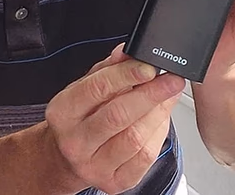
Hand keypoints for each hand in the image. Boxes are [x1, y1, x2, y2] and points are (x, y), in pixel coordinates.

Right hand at [44, 46, 184, 193]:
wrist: (66, 157)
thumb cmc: (79, 118)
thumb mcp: (85, 87)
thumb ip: (108, 69)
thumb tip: (128, 51)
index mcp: (62, 112)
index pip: (97, 89)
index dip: (127, 75)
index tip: (151, 66)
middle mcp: (74, 141)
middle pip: (118, 115)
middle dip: (151, 94)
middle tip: (172, 80)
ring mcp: (93, 165)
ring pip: (135, 137)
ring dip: (158, 113)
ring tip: (169, 96)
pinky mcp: (114, 182)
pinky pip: (145, 157)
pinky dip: (158, 135)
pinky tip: (160, 120)